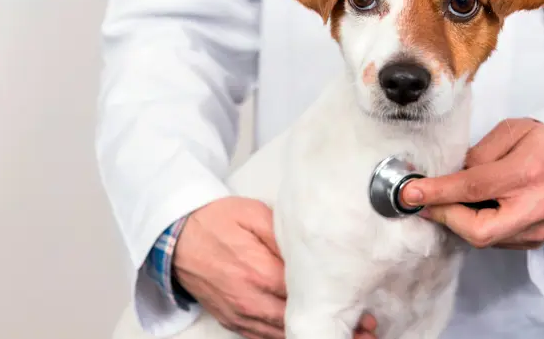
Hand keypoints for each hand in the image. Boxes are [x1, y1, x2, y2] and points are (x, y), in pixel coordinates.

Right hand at [174, 197, 377, 338]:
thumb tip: (317, 252)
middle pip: (300, 325)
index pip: (307, 298)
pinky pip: (264, 337)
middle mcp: (250, 300)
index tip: (366, 313)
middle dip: (335, 332)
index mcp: (260, 272)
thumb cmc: (218, 221)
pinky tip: (309, 335)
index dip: (339, 308)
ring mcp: (240, 314)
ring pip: (283, 336)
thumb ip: (287, 238)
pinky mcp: (232, 320)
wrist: (177, 237)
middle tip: (366, 333)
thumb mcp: (256, 216)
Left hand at [401, 119, 543, 248]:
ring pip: (485, 239)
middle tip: (426, 201)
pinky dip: (477, 226)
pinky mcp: (535, 240)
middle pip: (479, 231)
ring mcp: (537, 229)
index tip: (410, 192)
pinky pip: (496, 240)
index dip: (438, 192)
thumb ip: (479, 153)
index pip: (474, 188)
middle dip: (446, 217)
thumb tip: (450, 175)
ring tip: (447, 200)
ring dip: (459, 222)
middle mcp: (535, 207)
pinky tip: (471, 209)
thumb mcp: (513, 131)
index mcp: (528, 173)